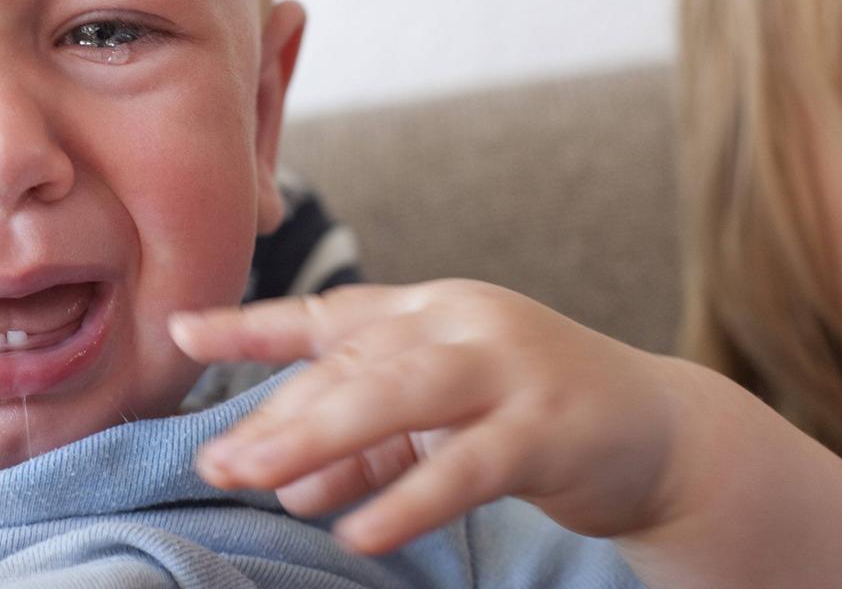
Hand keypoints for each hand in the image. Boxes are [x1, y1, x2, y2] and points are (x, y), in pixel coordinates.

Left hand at [170, 281, 690, 554]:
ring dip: (323, 439)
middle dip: (280, 414)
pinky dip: (409, 498)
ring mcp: (510, 367)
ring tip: (260, 480)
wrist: (660, 434)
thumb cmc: (533, 418)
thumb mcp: (439, 421)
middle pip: (353, 361)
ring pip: (398, 396)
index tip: (181, 332)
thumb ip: (364, 442)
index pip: (326, 316)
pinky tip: (360, 532)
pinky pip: (466, 464)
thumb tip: (283, 481)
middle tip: (217, 463)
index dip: (251, 325)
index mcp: (430, 309)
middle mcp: (464, 321)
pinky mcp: (549, 425)